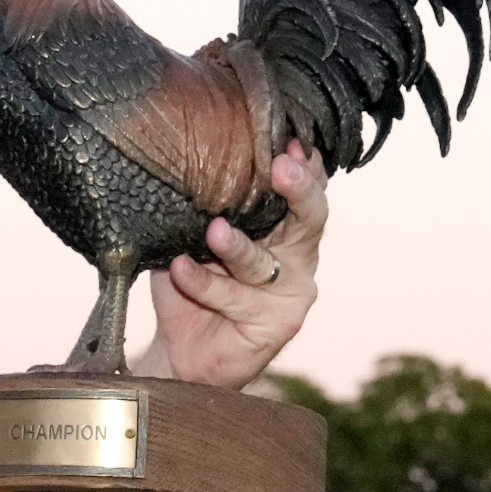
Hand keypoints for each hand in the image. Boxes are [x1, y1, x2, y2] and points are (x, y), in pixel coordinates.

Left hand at [131, 140, 327, 389]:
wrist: (182, 351)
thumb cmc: (190, 284)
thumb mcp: (193, 236)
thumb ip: (204, 206)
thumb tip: (189, 161)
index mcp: (283, 226)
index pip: (304, 190)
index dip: (303, 165)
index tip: (289, 140)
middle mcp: (296, 254)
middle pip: (310, 217)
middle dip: (298, 189)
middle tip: (280, 166)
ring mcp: (292, 290)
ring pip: (263, 262)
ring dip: (236, 246)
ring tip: (213, 231)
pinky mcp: (280, 323)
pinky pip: (236, 297)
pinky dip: (204, 282)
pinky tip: (179, 268)